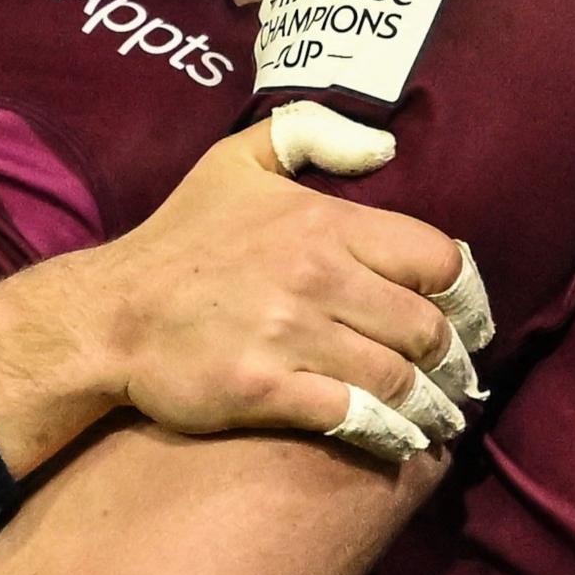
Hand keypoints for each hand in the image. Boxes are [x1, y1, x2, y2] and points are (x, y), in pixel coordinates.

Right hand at [0, 116, 466, 470]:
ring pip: (397, 378)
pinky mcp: (266, 389)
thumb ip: (310, 134)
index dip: (464, 295)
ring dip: (429, 403)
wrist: (108, 316)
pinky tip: (402, 440)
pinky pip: (354, 417)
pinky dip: (389, 433)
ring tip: (438, 415)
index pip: (436, 259)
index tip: (466, 320)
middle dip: (450, 359)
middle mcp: (315, 276)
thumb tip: (385, 148)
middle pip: (425, 327)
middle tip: (457, 378)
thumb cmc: (177, 242)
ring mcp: (290, 335)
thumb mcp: (234, 163)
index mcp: (321, 223)